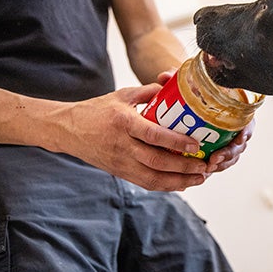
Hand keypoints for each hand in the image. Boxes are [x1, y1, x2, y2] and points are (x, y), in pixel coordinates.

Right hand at [53, 83, 209, 190]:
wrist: (67, 129)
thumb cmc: (97, 110)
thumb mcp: (122, 95)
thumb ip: (149, 91)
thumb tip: (174, 85)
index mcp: (123, 122)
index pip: (153, 135)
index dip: (176, 142)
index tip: (195, 145)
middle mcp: (122, 145)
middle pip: (156, 162)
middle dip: (183, 168)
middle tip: (205, 166)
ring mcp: (120, 162)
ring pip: (152, 178)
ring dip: (178, 181)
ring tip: (198, 178)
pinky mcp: (119, 172)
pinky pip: (145, 183)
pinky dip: (165, 186)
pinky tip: (182, 184)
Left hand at [157, 68, 255, 173]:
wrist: (192, 99)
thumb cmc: (196, 89)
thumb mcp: (188, 82)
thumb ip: (178, 78)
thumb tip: (164, 76)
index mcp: (237, 111)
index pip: (248, 125)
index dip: (244, 134)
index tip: (237, 140)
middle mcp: (235, 128)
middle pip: (238, 146)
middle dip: (228, 156)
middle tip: (214, 159)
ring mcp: (226, 142)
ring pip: (229, 158)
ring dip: (220, 165)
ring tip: (207, 168)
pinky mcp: (216, 151)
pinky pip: (217, 163)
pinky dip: (211, 168)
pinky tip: (201, 173)